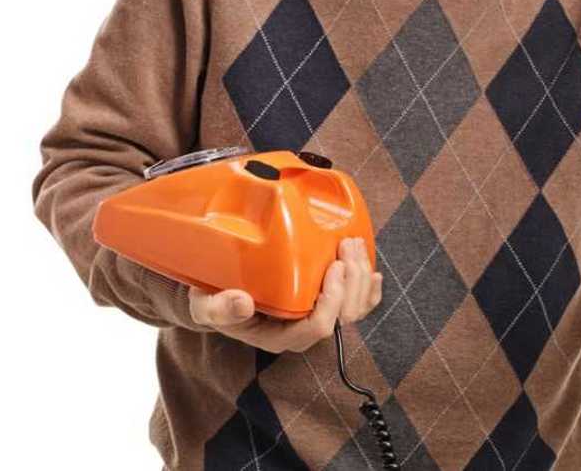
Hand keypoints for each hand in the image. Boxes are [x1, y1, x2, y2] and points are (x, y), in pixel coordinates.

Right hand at [187, 237, 383, 351]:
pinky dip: (369, 291)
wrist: (219, 298)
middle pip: (344, 316)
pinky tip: (373, 274)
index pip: (319, 327)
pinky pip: (356, 305)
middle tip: (347, 246)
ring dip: (361, 277)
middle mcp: (304, 332)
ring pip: (354, 309)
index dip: (332, 300)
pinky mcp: (323, 305)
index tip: (333, 267)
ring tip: (354, 245)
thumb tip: (242, 302)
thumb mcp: (206, 305)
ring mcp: (316, 319)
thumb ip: (219, 308)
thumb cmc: (214, 301)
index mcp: (281, 336)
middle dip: (352, 281)